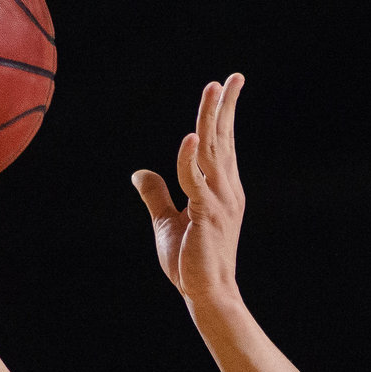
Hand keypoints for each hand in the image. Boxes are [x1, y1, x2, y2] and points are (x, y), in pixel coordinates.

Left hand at [132, 75, 245, 302]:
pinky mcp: (206, 215)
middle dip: (226, 107)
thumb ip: (156, 195)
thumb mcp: (167, 222)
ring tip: (213, 90)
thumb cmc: (190, 262)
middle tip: (231, 78)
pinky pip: (196, 180)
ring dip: (212, 119)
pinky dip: (191, 158)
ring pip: (214, 151)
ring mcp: (219, 201)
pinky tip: (190, 137)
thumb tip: (139, 173)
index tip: (228, 85)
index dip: (225, 115)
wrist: (206, 293)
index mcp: (221, 189)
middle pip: (224, 140)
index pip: (225, 144)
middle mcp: (226, 190)